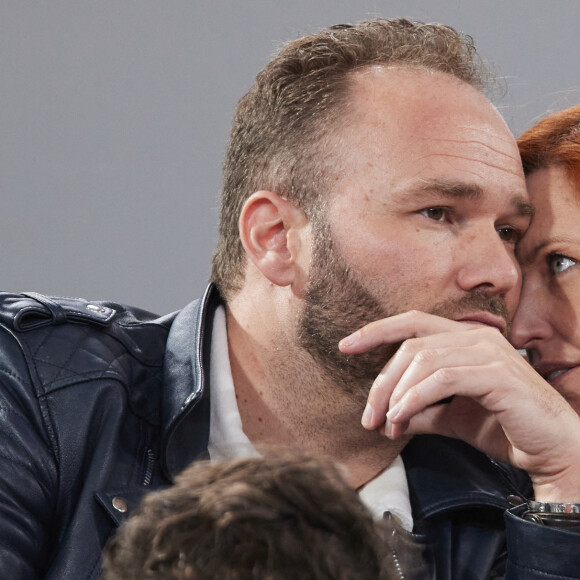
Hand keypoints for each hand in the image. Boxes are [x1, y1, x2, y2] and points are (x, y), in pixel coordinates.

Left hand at [339, 311, 579, 501]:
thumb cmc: (504, 428)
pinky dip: (415, 398)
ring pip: (423, 361)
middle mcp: (476, 337)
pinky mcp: (497, 373)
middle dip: (381, 381)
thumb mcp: (451, 417)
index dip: (376, 331)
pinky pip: (442, 379)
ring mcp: (489, 352)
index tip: (346, 345)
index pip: (412, 323)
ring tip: (385, 424)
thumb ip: (421, 410)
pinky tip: (401, 419)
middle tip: (368, 416)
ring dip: (396, 395)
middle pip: (410, 345)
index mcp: (465, 339)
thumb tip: (388, 414)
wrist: (552, 450)